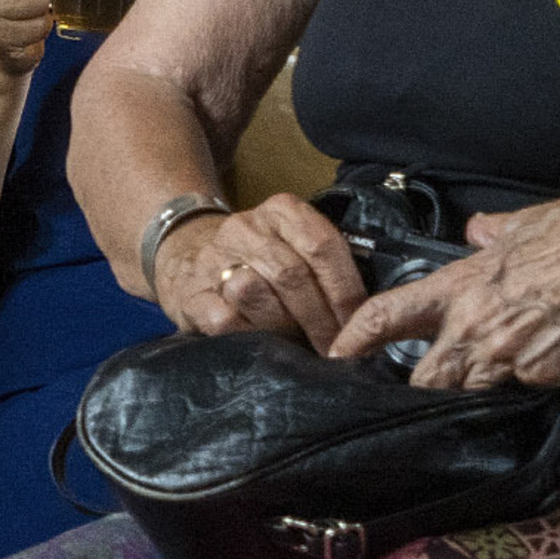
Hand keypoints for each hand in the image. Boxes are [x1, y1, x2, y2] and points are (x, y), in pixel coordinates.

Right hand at [153, 190, 363, 342]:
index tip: (358, 324)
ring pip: (254, 293)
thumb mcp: (295, 247)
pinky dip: (248, 334)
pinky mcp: (191, 292)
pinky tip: (262, 343)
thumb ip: (328, 266)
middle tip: (336, 347)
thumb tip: (369, 313)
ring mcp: (214, 258)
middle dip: (320, 318)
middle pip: (292, 273)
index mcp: (281, 211)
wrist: (189, 259)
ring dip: (283, 326)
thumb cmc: (261, 263)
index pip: (322, 245)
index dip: (345, 291)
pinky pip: (224, 319)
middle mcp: (245, 227)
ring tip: (298, 344)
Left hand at [328, 192, 559, 388]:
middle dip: (420, 383)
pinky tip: (541, 361)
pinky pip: (523, 387)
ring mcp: (513, 355)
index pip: (390, 315)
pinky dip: (526, 379)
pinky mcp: (549, 374)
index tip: (338, 355)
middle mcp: (478, 324)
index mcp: (464, 282)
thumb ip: (493, 233)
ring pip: (471, 389)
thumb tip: (477, 233)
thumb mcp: (529, 221)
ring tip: (485, 373)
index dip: (356, 338)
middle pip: (426, 376)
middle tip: (423, 382)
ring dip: (471, 387)